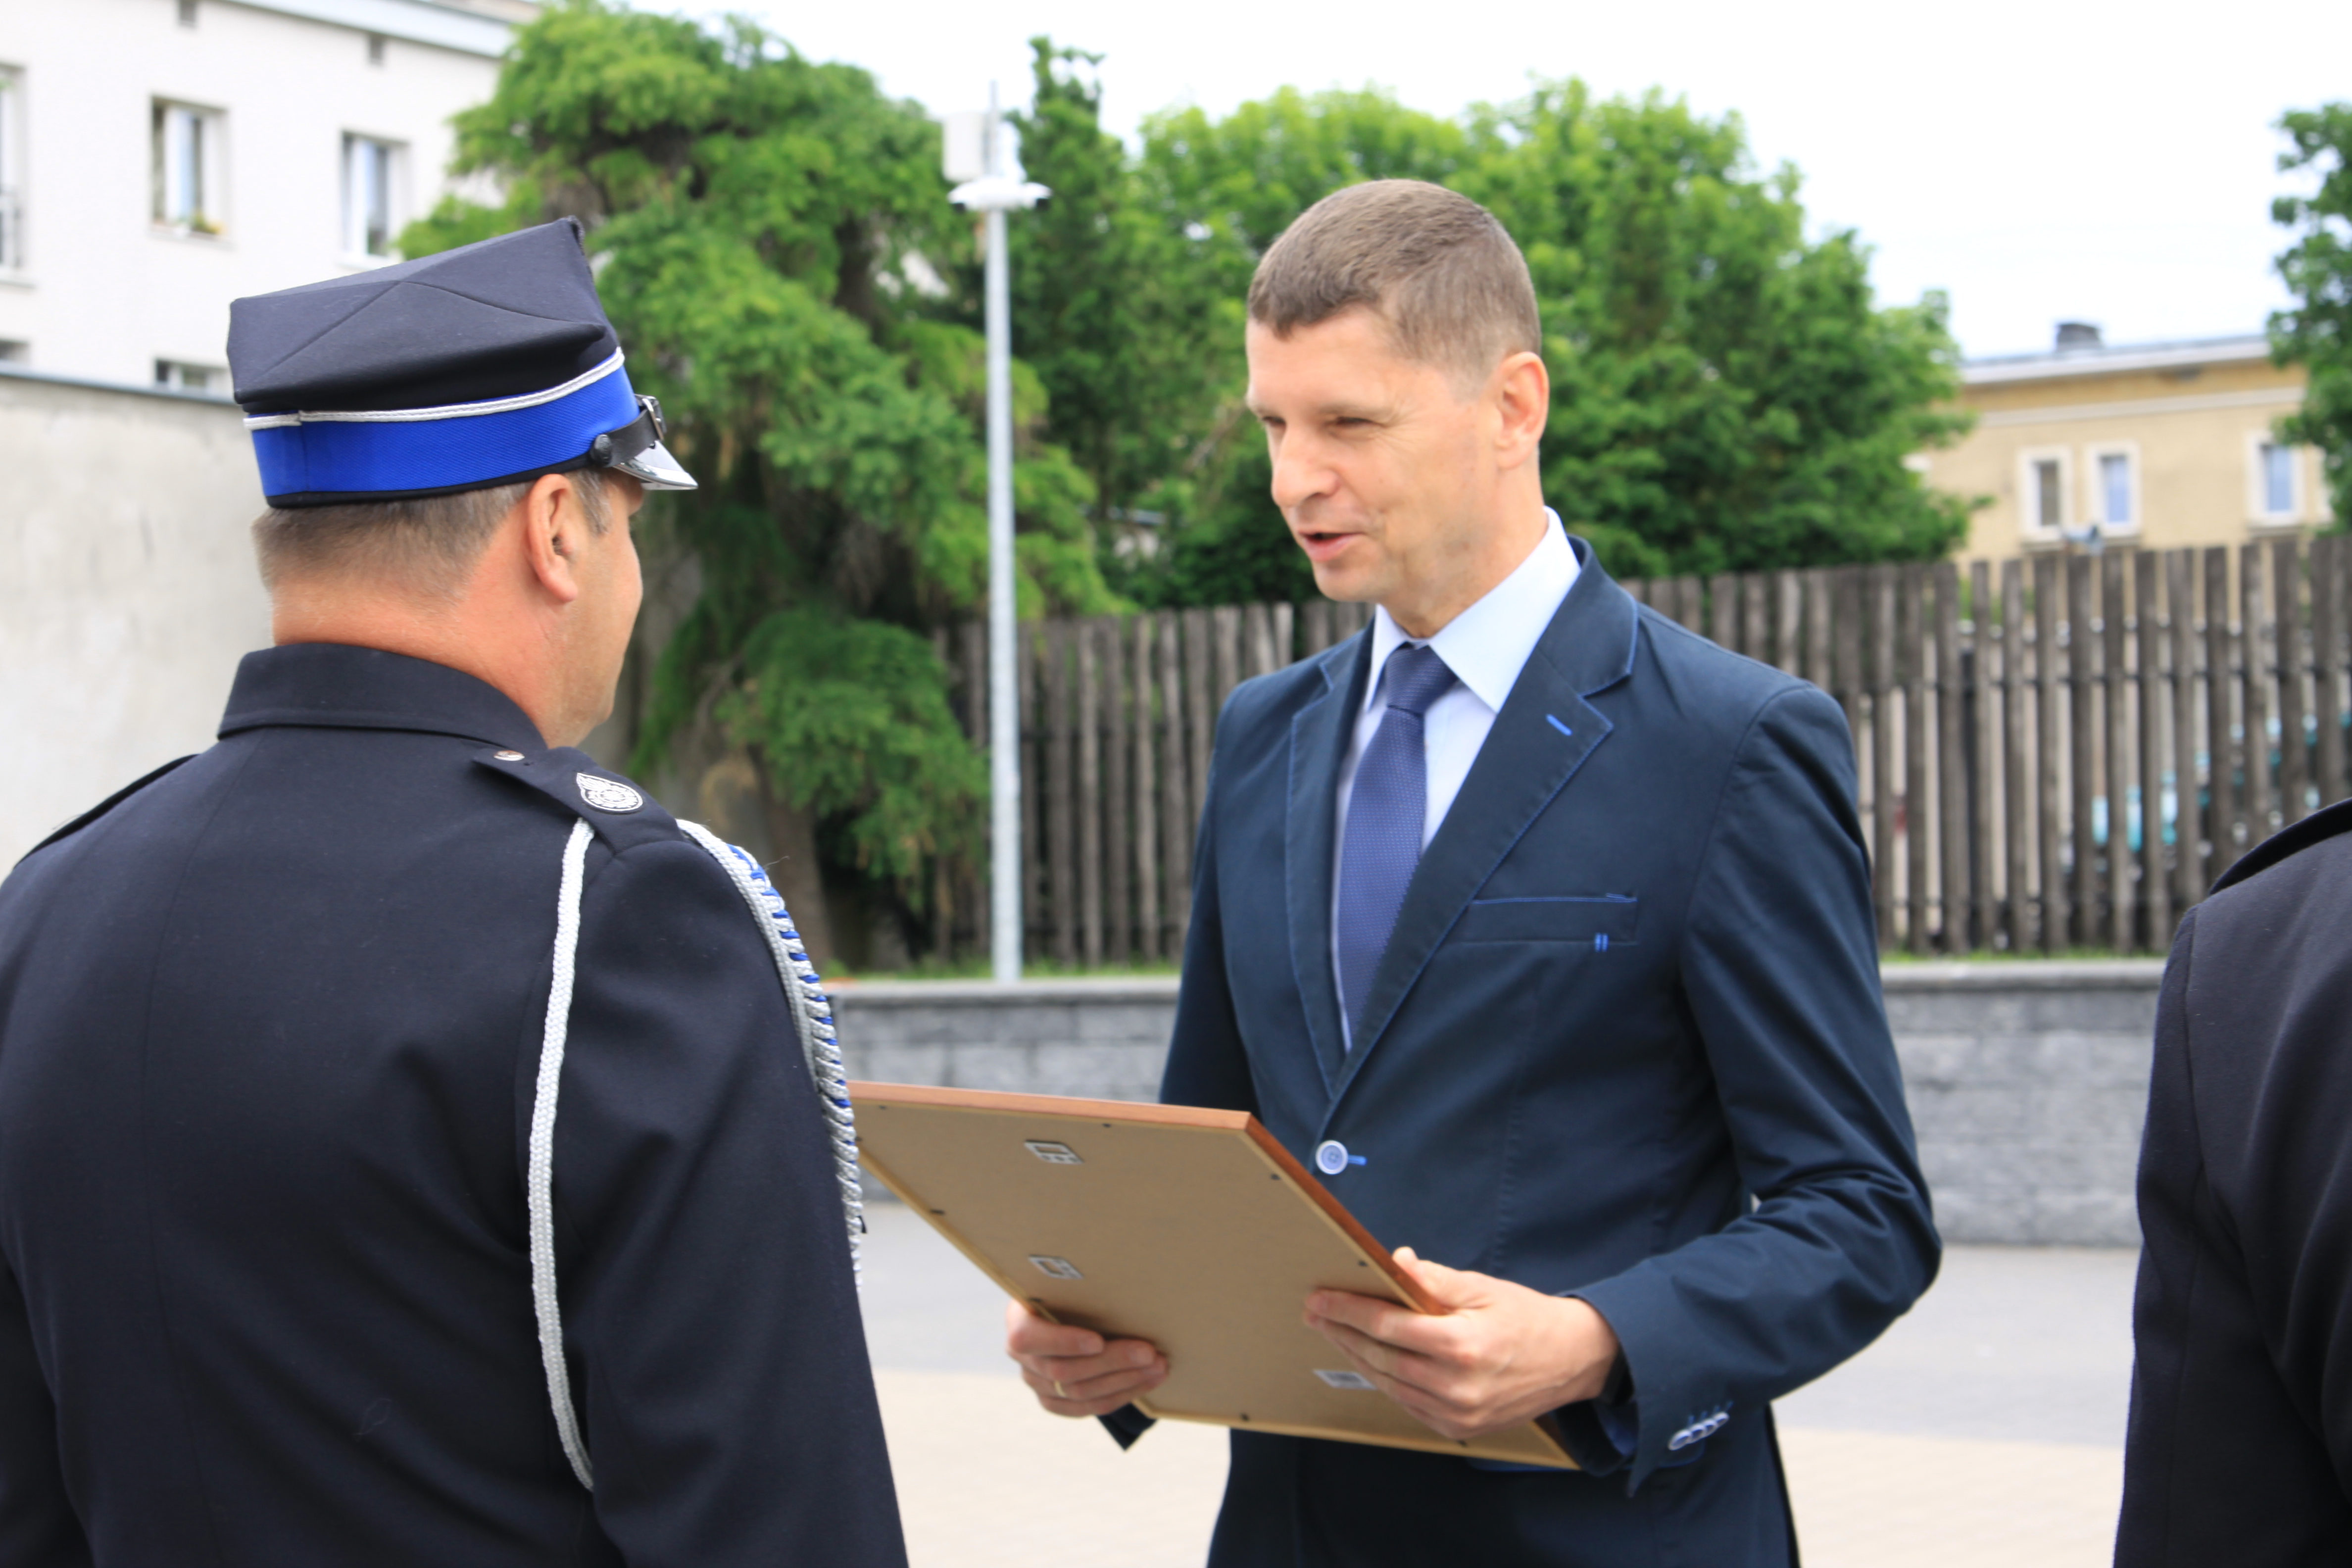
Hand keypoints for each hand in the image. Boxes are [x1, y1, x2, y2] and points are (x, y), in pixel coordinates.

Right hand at [1005, 1298, 1168, 1417]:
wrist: (1065, 1313)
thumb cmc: (1073, 1293)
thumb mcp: (1070, 1285)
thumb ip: (1083, 1291)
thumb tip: (1125, 1284)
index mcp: (1020, 1322)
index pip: (1029, 1339)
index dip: (1064, 1342)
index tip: (1098, 1341)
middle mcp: (1024, 1358)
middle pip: (1064, 1370)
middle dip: (1112, 1361)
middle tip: (1149, 1352)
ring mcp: (1038, 1384)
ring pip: (1080, 1393)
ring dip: (1125, 1380)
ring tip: (1158, 1366)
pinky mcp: (1056, 1403)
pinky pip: (1090, 1407)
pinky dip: (1123, 1394)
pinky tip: (1146, 1381)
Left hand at [1303, 1246, 1620, 1442]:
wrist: (1572, 1361)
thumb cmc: (1526, 1317)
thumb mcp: (1482, 1288)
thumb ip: (1432, 1280)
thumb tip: (1394, 1263)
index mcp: (1462, 1346)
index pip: (1388, 1327)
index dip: (1348, 1311)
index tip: (1320, 1298)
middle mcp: (1457, 1387)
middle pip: (1381, 1358)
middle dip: (1342, 1333)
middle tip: (1315, 1313)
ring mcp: (1458, 1414)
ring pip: (1390, 1384)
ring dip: (1357, 1357)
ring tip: (1334, 1332)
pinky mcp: (1459, 1429)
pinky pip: (1408, 1404)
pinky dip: (1385, 1380)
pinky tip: (1368, 1359)